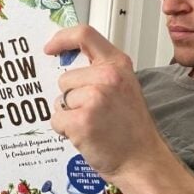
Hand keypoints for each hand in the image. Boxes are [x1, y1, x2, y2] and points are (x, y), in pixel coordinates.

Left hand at [45, 25, 169, 179]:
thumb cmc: (132, 128)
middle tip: (93, 112)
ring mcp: (94, 97)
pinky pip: (57, 119)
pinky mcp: (81, 120)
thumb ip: (101, 72)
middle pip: (66, 78)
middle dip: (72, 96)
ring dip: (69, 114)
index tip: (51, 48)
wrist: (142, 159)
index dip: (62, 38)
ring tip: (93, 124)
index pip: (85, 35)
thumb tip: (68, 67)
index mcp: (118, 65)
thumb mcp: (125, 88)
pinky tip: (86, 135)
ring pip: (60, 100)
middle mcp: (108, 77)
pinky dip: (65, 130)